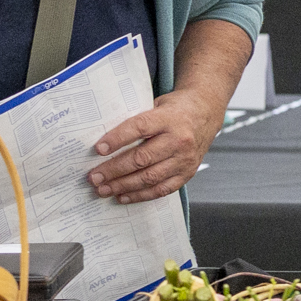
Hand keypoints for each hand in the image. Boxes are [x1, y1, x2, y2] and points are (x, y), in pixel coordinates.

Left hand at [86, 86, 223, 202]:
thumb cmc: (176, 109)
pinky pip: (162, 189)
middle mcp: (179, 140)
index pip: (140, 128)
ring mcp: (185, 159)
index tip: (99, 149)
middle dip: (114, 170)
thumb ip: (137, 120)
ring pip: (150, 177)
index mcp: (170, 118)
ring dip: (123, 185)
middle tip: (94, 176)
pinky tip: (123, 196)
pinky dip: (141, 195)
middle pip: (142, 158)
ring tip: (103, 189)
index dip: (118, 139)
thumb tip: (105, 140)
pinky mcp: (187, 173)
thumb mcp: (157, 105)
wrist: (206, 114)